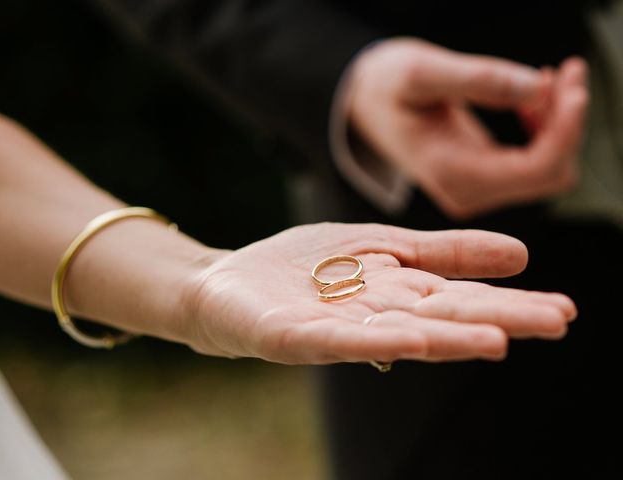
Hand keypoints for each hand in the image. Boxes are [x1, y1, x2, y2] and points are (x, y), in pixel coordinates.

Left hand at [180, 223, 575, 364]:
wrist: (229, 282)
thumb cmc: (304, 267)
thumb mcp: (380, 245)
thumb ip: (442, 251)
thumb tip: (518, 254)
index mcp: (395, 292)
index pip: (460, 296)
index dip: (510, 301)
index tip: (564, 308)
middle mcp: (374, 316)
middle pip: (440, 316)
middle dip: (497, 319)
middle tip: (556, 322)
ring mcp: (335, 329)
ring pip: (398, 333)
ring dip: (446, 338)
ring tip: (497, 341)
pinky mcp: (294, 336)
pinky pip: (338, 340)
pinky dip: (375, 340)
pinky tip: (411, 339)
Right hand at [347, 38, 588, 218]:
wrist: (367, 107)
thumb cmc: (387, 87)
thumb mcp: (421, 72)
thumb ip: (478, 79)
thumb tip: (536, 89)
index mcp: (450, 173)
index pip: (535, 170)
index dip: (565, 131)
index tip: (572, 87)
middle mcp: (466, 193)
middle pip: (550, 173)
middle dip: (567, 124)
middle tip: (564, 71)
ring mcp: (476, 191)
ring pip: (548, 169)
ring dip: (559, 124)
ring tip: (550, 77)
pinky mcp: (483, 179)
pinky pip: (534, 164)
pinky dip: (546, 129)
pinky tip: (534, 97)